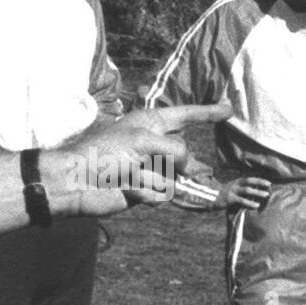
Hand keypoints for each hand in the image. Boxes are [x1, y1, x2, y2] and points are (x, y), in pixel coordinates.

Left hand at [49, 104, 230, 215]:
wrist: (76, 183)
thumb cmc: (104, 153)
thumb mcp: (143, 140)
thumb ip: (176, 149)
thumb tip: (190, 170)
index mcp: (151, 124)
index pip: (186, 115)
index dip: (208, 113)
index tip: (229, 109)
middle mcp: (153, 145)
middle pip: (186, 155)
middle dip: (180, 165)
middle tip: (149, 167)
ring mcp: (150, 169)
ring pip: (176, 178)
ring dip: (153, 178)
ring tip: (128, 176)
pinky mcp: (145, 191)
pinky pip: (162, 194)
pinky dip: (146, 192)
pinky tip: (126, 189)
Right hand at [218, 175, 270, 209]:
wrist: (209, 200)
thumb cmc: (223, 196)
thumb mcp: (232, 190)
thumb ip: (241, 190)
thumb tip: (255, 192)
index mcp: (236, 182)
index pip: (249, 179)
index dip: (259, 180)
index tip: (268, 183)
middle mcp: (234, 185)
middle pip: (249, 182)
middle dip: (260, 183)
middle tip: (269, 187)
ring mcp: (231, 191)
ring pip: (247, 190)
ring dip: (257, 192)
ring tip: (266, 195)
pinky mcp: (229, 199)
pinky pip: (241, 200)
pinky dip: (250, 203)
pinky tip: (256, 206)